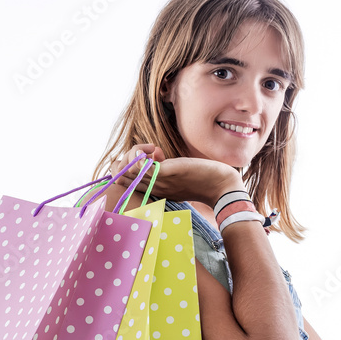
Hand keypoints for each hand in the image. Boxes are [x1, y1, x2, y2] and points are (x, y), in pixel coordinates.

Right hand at [108, 144, 243, 206]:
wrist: (221, 185)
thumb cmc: (201, 180)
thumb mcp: (177, 175)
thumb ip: (163, 169)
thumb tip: (154, 156)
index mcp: (154, 189)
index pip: (122, 181)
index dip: (124, 167)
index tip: (145, 158)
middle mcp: (152, 187)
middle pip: (119, 175)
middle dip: (125, 159)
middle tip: (146, 152)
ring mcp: (158, 181)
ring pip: (126, 168)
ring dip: (133, 153)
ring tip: (152, 150)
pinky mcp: (166, 172)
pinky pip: (140, 165)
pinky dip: (139, 154)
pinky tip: (153, 150)